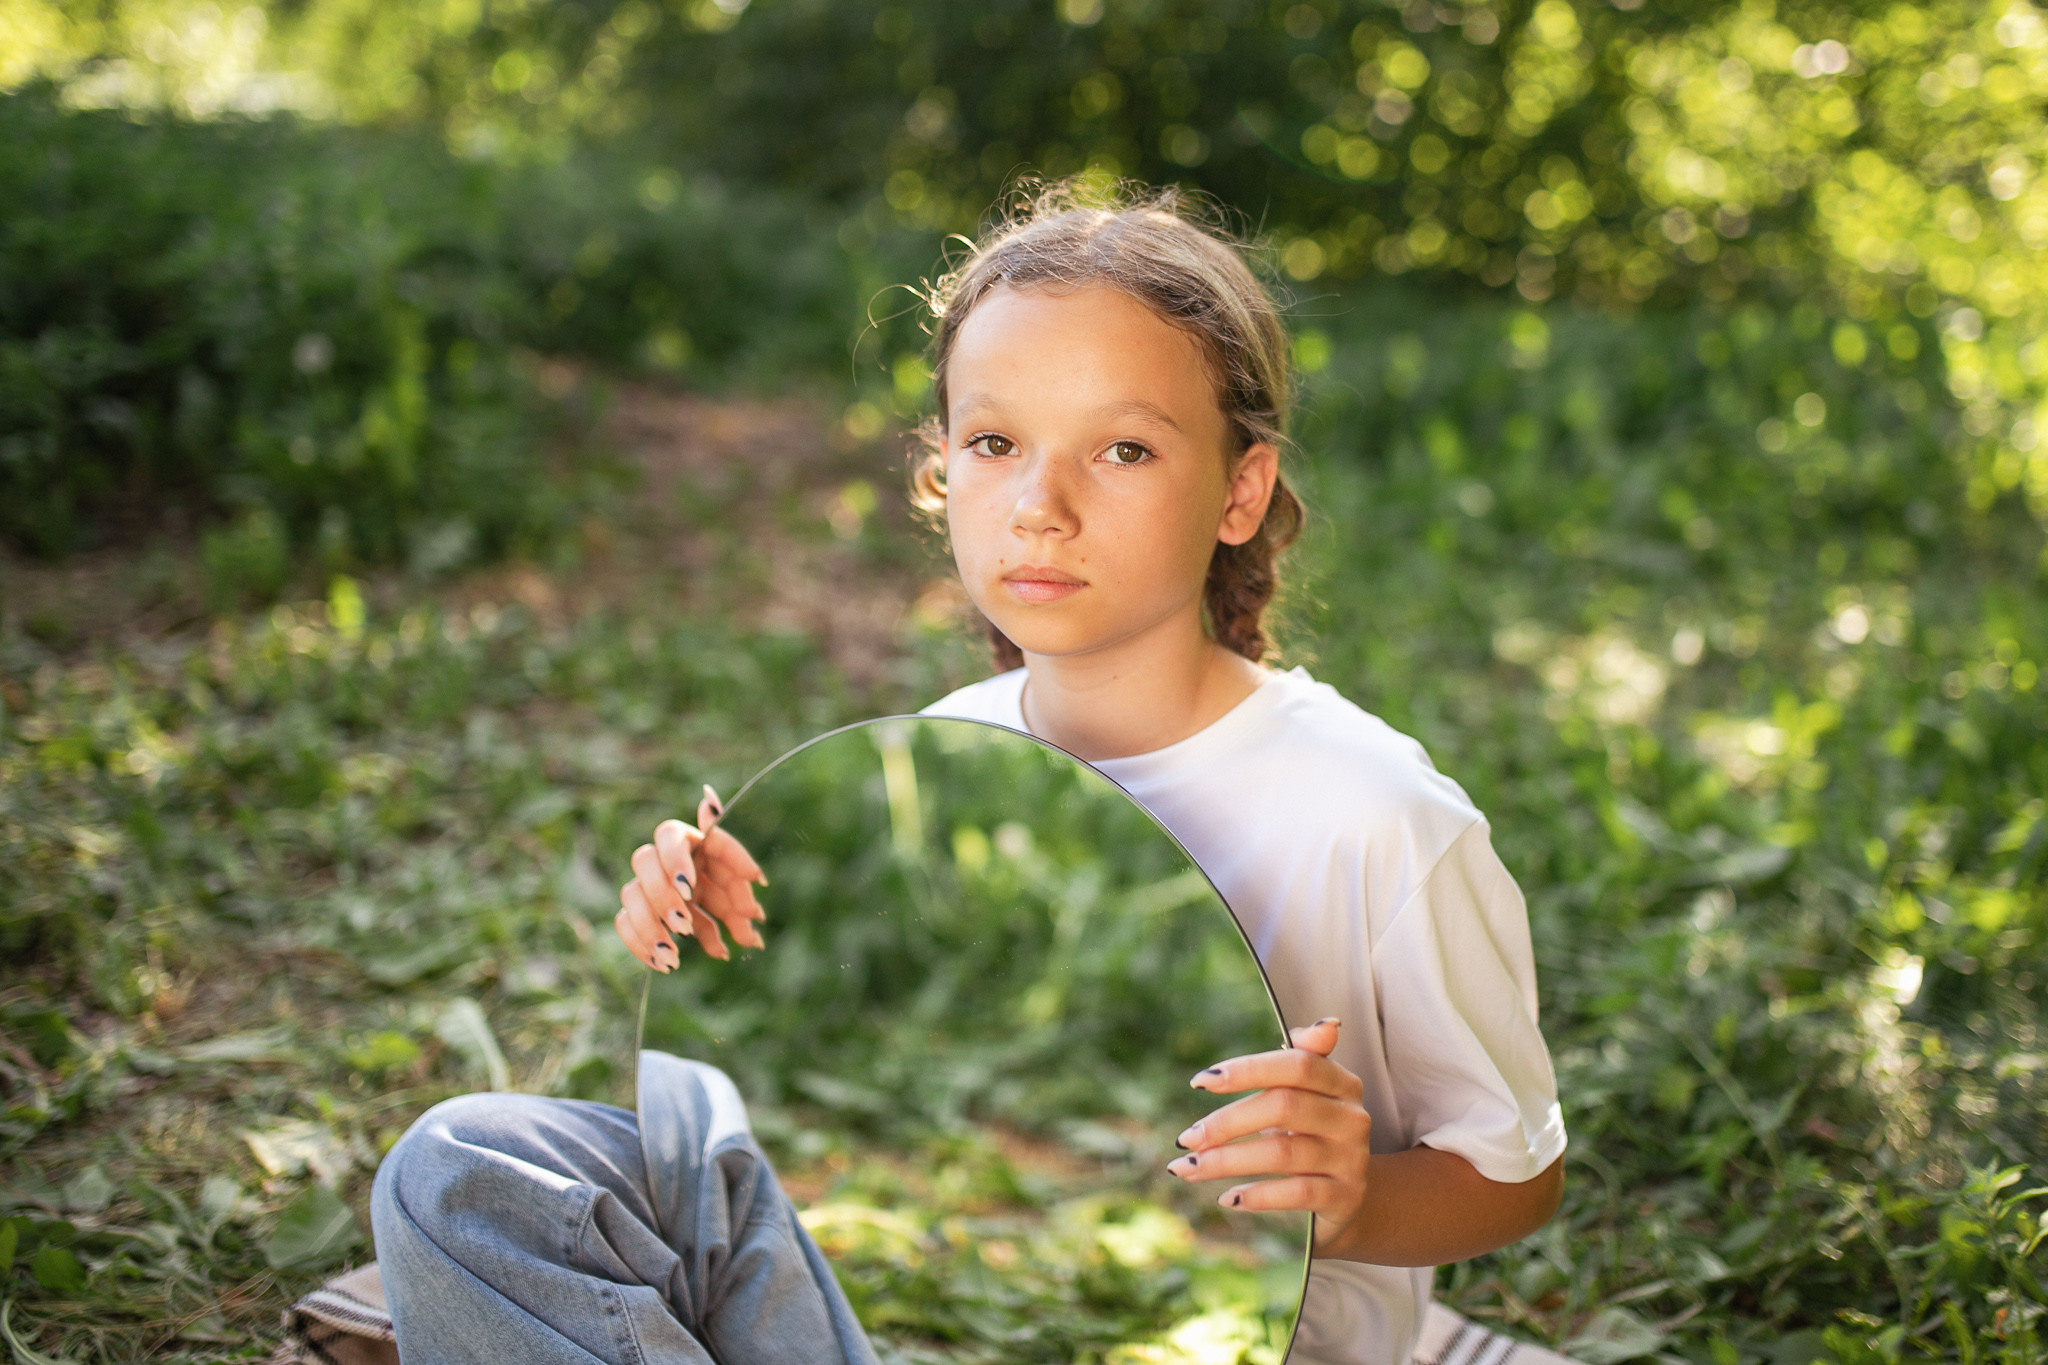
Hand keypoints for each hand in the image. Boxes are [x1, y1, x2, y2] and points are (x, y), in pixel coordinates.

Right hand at [614, 785, 768, 970]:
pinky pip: (625, 923)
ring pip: (630, 895)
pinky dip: (640, 946)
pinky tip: (663, 966)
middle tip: (684, 926)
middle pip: (643, 860)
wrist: (724, 907)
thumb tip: (757, 888)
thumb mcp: (741, 881)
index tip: (688, 887)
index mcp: (686, 841)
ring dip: (650, 927)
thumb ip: (745, 879)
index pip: (669, 834)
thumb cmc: (732, 886)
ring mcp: (647, 883)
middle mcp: (661, 858)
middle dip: (661, 894)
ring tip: (673, 958)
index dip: (674, 860)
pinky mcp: (638, 911)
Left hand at [1165, 1017, 1369, 1251]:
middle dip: (1226, 1122)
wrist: (1350, 1196)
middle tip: (1186, 1138)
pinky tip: (1227, 1197)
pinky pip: (1296, 1193)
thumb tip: (1324, 1024)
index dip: (1248, 1070)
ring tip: (1189, 1168)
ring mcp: (1351, 1159)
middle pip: (1283, 1107)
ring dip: (1227, 1161)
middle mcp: (1352, 1118)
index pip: (1297, 1065)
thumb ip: (1306, 1059)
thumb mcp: (1310, 1095)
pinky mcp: (1345, 1197)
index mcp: (1342, 1083)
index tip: (1200, 1081)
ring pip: (1282, 1154)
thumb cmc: (1314, 1133)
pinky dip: (1257, 1195)